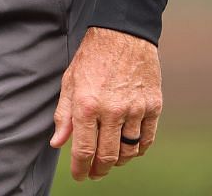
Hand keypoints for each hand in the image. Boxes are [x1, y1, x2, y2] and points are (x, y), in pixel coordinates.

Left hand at [50, 26, 162, 179]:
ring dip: (118, 161)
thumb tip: (57, 143)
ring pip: (129, 151)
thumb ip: (64, 115)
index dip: (80, 168)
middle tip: (94, 173)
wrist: (123, 35)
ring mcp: (136, 109)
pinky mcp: (153, 106)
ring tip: (109, 161)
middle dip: (99, 170)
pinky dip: (138, 150)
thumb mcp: (69, 82)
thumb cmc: (92, 58)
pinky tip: (129, 151)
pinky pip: (147, 139)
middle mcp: (112, 110)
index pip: (84, 149)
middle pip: (108, 155)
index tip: (79, 175)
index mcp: (87, 104)